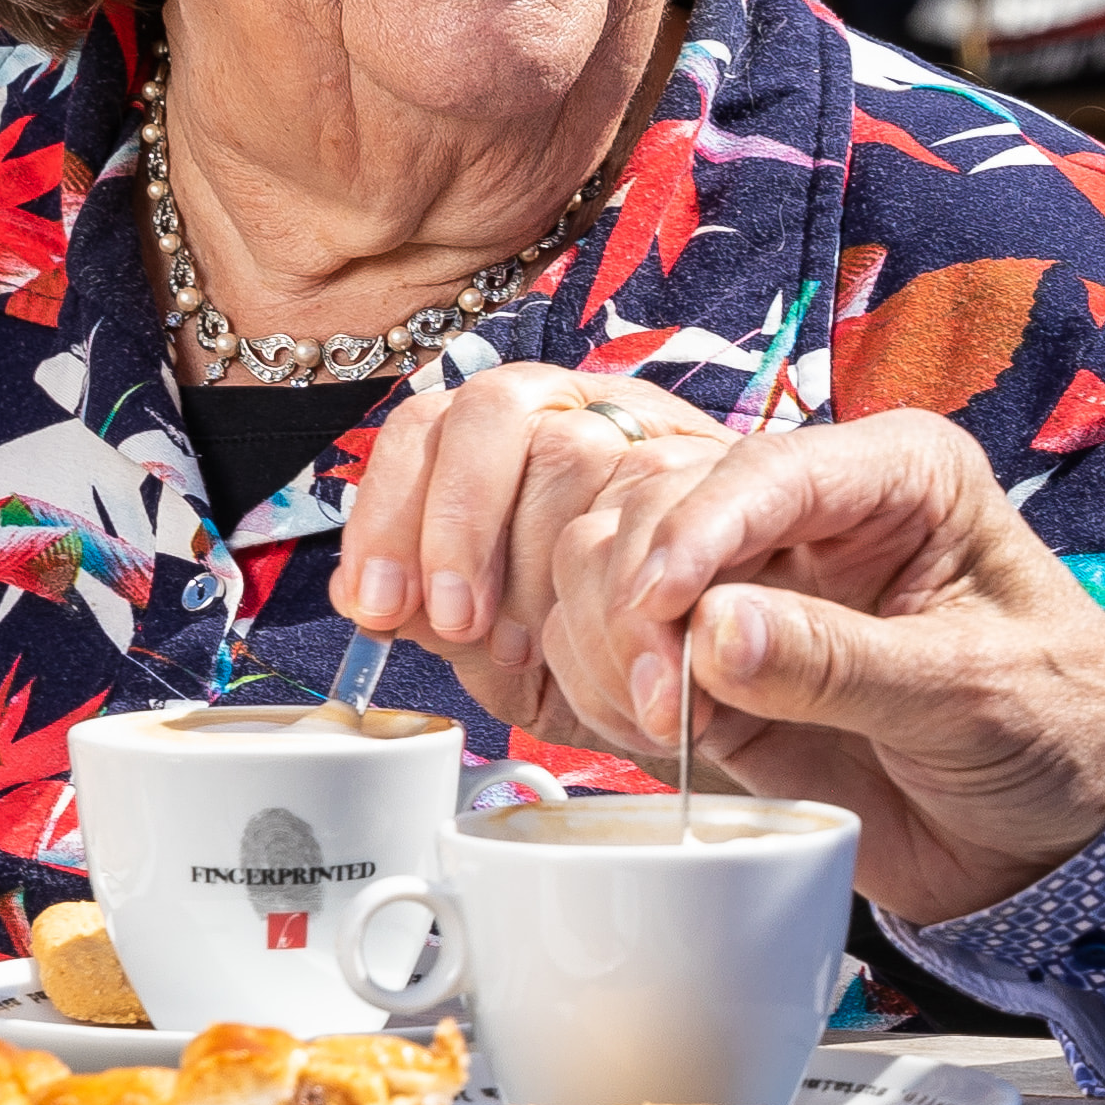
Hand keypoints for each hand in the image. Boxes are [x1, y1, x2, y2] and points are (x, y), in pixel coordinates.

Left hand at [333, 363, 737, 727]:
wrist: (739, 694)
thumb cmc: (620, 670)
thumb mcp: (519, 664)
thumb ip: (446, 627)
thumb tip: (366, 600)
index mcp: (503, 450)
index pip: (420, 433)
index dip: (387, 511)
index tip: (380, 603)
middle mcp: (571, 415)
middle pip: (484, 410)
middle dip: (453, 523)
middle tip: (462, 622)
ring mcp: (647, 429)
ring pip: (566, 441)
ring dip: (538, 551)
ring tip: (542, 644)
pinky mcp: (723, 459)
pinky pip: (662, 478)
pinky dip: (644, 548)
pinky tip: (628, 613)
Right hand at [412, 407, 1104, 920]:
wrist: (1052, 834)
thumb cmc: (1053, 729)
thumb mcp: (967, 693)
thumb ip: (840, 663)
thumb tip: (712, 634)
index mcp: (899, 477)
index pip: (765, 470)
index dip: (694, 533)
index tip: (655, 607)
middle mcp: (812, 515)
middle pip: (660, 505)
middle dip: (638, 601)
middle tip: (665, 705)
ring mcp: (755, 587)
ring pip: (611, 564)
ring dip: (609, 643)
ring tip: (664, 725)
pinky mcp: (716, 666)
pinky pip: (614, 649)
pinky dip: (605, 686)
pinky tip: (650, 735)